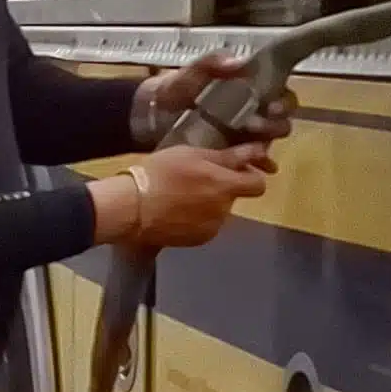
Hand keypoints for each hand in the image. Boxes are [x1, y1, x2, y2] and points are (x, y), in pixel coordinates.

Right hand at [109, 143, 272, 248]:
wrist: (132, 208)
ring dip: (208, 203)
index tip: (242, 169)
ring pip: (219, 211)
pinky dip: (197, 218)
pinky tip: (176, 211)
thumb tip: (259, 151)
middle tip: (197, 177)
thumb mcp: (192, 154)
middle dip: (223, 187)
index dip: (252, 174)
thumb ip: (228, 156)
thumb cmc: (159, 173)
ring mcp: (212, 228)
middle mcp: (224, 210)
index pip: (258, 184)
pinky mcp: (197, 240)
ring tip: (181, 195)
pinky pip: (206, 225)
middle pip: (234, 196)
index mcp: (225, 186)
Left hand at [132, 49, 293, 148]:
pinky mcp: (231, 154)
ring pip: (269, 139)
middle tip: (257, 125)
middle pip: (280, 119)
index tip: (272, 105)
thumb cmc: (175, 89)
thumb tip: (238, 63)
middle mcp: (251, 112)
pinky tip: (263, 169)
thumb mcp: (192, 71)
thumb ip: (212, 63)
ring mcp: (242, 135)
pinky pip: (252, 160)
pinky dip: (260, 164)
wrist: (151, 115)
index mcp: (247, 90)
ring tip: (254, 146)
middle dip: (276, 124)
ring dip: (267, 142)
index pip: (279, 94)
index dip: (283, 101)